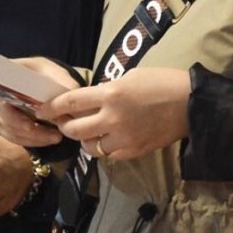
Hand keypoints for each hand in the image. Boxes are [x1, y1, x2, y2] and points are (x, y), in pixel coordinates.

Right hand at [0, 57, 79, 147]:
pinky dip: (31, 142)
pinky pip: (14, 138)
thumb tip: (73, 90)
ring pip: (12, 133)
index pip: (1, 102)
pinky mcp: (3, 124)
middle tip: (55, 136)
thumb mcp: (54, 72)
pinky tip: (47, 139)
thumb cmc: (42, 74)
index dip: (15, 117)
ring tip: (56, 138)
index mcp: (2, 80)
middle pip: (7, 121)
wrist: (36, 80)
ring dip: (34, 140)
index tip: (31, 126)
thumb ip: (63, 80)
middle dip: (32, 132)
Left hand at [36, 67, 189, 161]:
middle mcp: (112, 119)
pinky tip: (109, 139)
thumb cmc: (162, 82)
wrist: (191, 104)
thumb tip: (91, 100)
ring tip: (89, 131)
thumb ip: (107, 90)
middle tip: (64, 122)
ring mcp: (123, 139)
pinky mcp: (133, 152)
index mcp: (110, 94)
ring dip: (85, 139)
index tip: (42, 109)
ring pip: (89, 146)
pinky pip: (109, 155)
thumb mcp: (130, 77)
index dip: (52, 107)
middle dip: (64, 126)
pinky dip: (105, 148)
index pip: (70, 102)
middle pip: (74, 129)